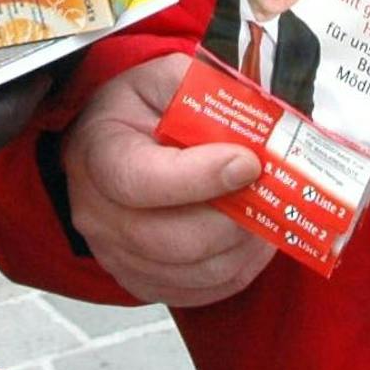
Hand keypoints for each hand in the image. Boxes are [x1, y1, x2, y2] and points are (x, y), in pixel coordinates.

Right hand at [62, 55, 275, 306]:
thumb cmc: (136, 110)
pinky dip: (237, 270)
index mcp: (98, 152)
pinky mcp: (141, 281)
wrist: (109, 143)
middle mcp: (97, 212)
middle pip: (173, 239)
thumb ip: (203, 86)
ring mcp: (116, 255)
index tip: (247, 161)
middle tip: (271, 194)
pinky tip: (252, 239)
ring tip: (271, 216)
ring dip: (244, 247)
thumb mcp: (162, 78)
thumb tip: (255, 111)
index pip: (141, 180)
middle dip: (235, 220)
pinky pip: (199, 292)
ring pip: (195, 272)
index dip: (200, 177)